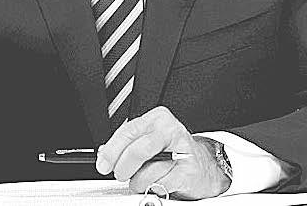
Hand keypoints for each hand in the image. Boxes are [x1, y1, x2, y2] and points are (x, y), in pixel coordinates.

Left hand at [96, 106, 231, 199]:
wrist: (202, 166)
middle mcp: (170, 130)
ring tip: (144, 180)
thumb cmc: (173, 152)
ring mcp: (182, 150)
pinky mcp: (189, 170)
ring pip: (148, 171)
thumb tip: (104, 154)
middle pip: (138, 149)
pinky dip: (155, 187)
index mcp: (157, 118)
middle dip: (124, 167)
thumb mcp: (149, 142)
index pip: (128, 131)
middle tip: (120, 175)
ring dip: (139, 182)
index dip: (112, 151)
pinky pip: (161, 183)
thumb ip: (127, 144)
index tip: (103, 165)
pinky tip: (159, 182)